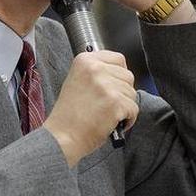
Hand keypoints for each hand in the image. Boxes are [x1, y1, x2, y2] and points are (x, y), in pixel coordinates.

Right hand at [43, 50, 137, 165]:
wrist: (62, 136)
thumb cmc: (68, 116)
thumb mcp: (76, 82)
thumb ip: (96, 73)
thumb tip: (118, 75)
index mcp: (84, 61)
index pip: (118, 59)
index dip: (119, 75)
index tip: (114, 86)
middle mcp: (95, 68)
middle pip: (127, 76)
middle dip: (122, 92)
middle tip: (109, 104)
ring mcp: (106, 85)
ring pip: (132, 93)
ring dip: (125, 106)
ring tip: (108, 114)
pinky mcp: (115, 102)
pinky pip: (133, 108)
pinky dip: (128, 119)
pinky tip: (113, 123)